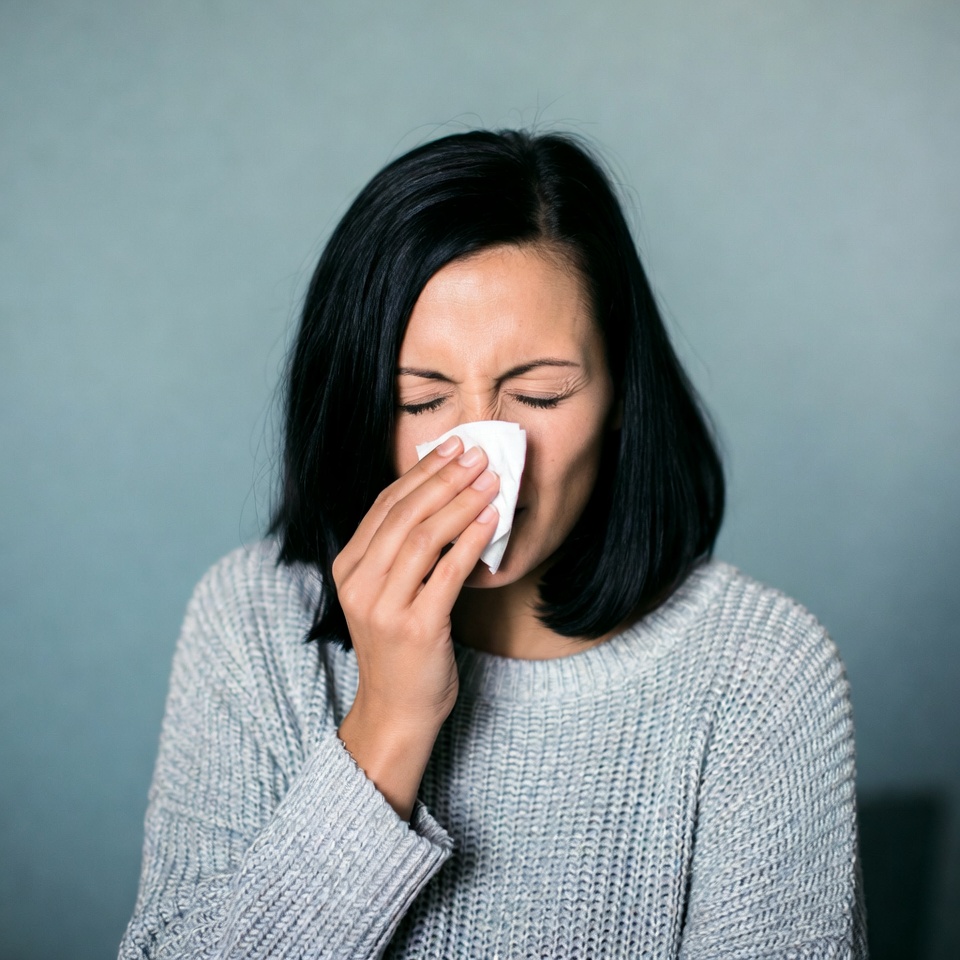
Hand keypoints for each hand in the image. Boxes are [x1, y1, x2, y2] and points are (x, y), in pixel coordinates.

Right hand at [333, 435, 498, 818]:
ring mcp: (383, 607)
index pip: (385, 506)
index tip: (452, 448)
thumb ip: (400, 553)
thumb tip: (442, 498)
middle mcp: (359, 584)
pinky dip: (471, 541)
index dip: (421, 473)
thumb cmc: (399, 649)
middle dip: (444, 479)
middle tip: (478, 455)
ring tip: (490, 479)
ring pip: (423, 537)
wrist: (396, 711)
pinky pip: (447, 573)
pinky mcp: (415, 628)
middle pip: (404, 515)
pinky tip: (491, 520)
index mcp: (348, 569)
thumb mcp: (386, 595)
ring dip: (461, 502)